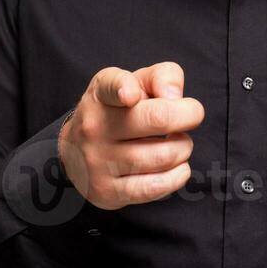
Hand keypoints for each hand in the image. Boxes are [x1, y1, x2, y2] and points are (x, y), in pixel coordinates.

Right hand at [58, 61, 203, 208]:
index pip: (110, 86)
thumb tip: (175, 97)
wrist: (75, 152)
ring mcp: (99, 161)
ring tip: (177, 143)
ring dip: (183, 148)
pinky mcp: (106, 191)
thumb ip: (163, 76)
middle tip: (190, 116)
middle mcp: (95, 126)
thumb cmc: (120, 110)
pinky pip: (156, 187)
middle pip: (157, 119)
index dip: (124, 89)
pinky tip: (177, 166)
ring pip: (163, 156)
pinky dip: (178, 175)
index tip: (132, 95)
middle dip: (188, 116)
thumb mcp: (135, 82)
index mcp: (102, 94)